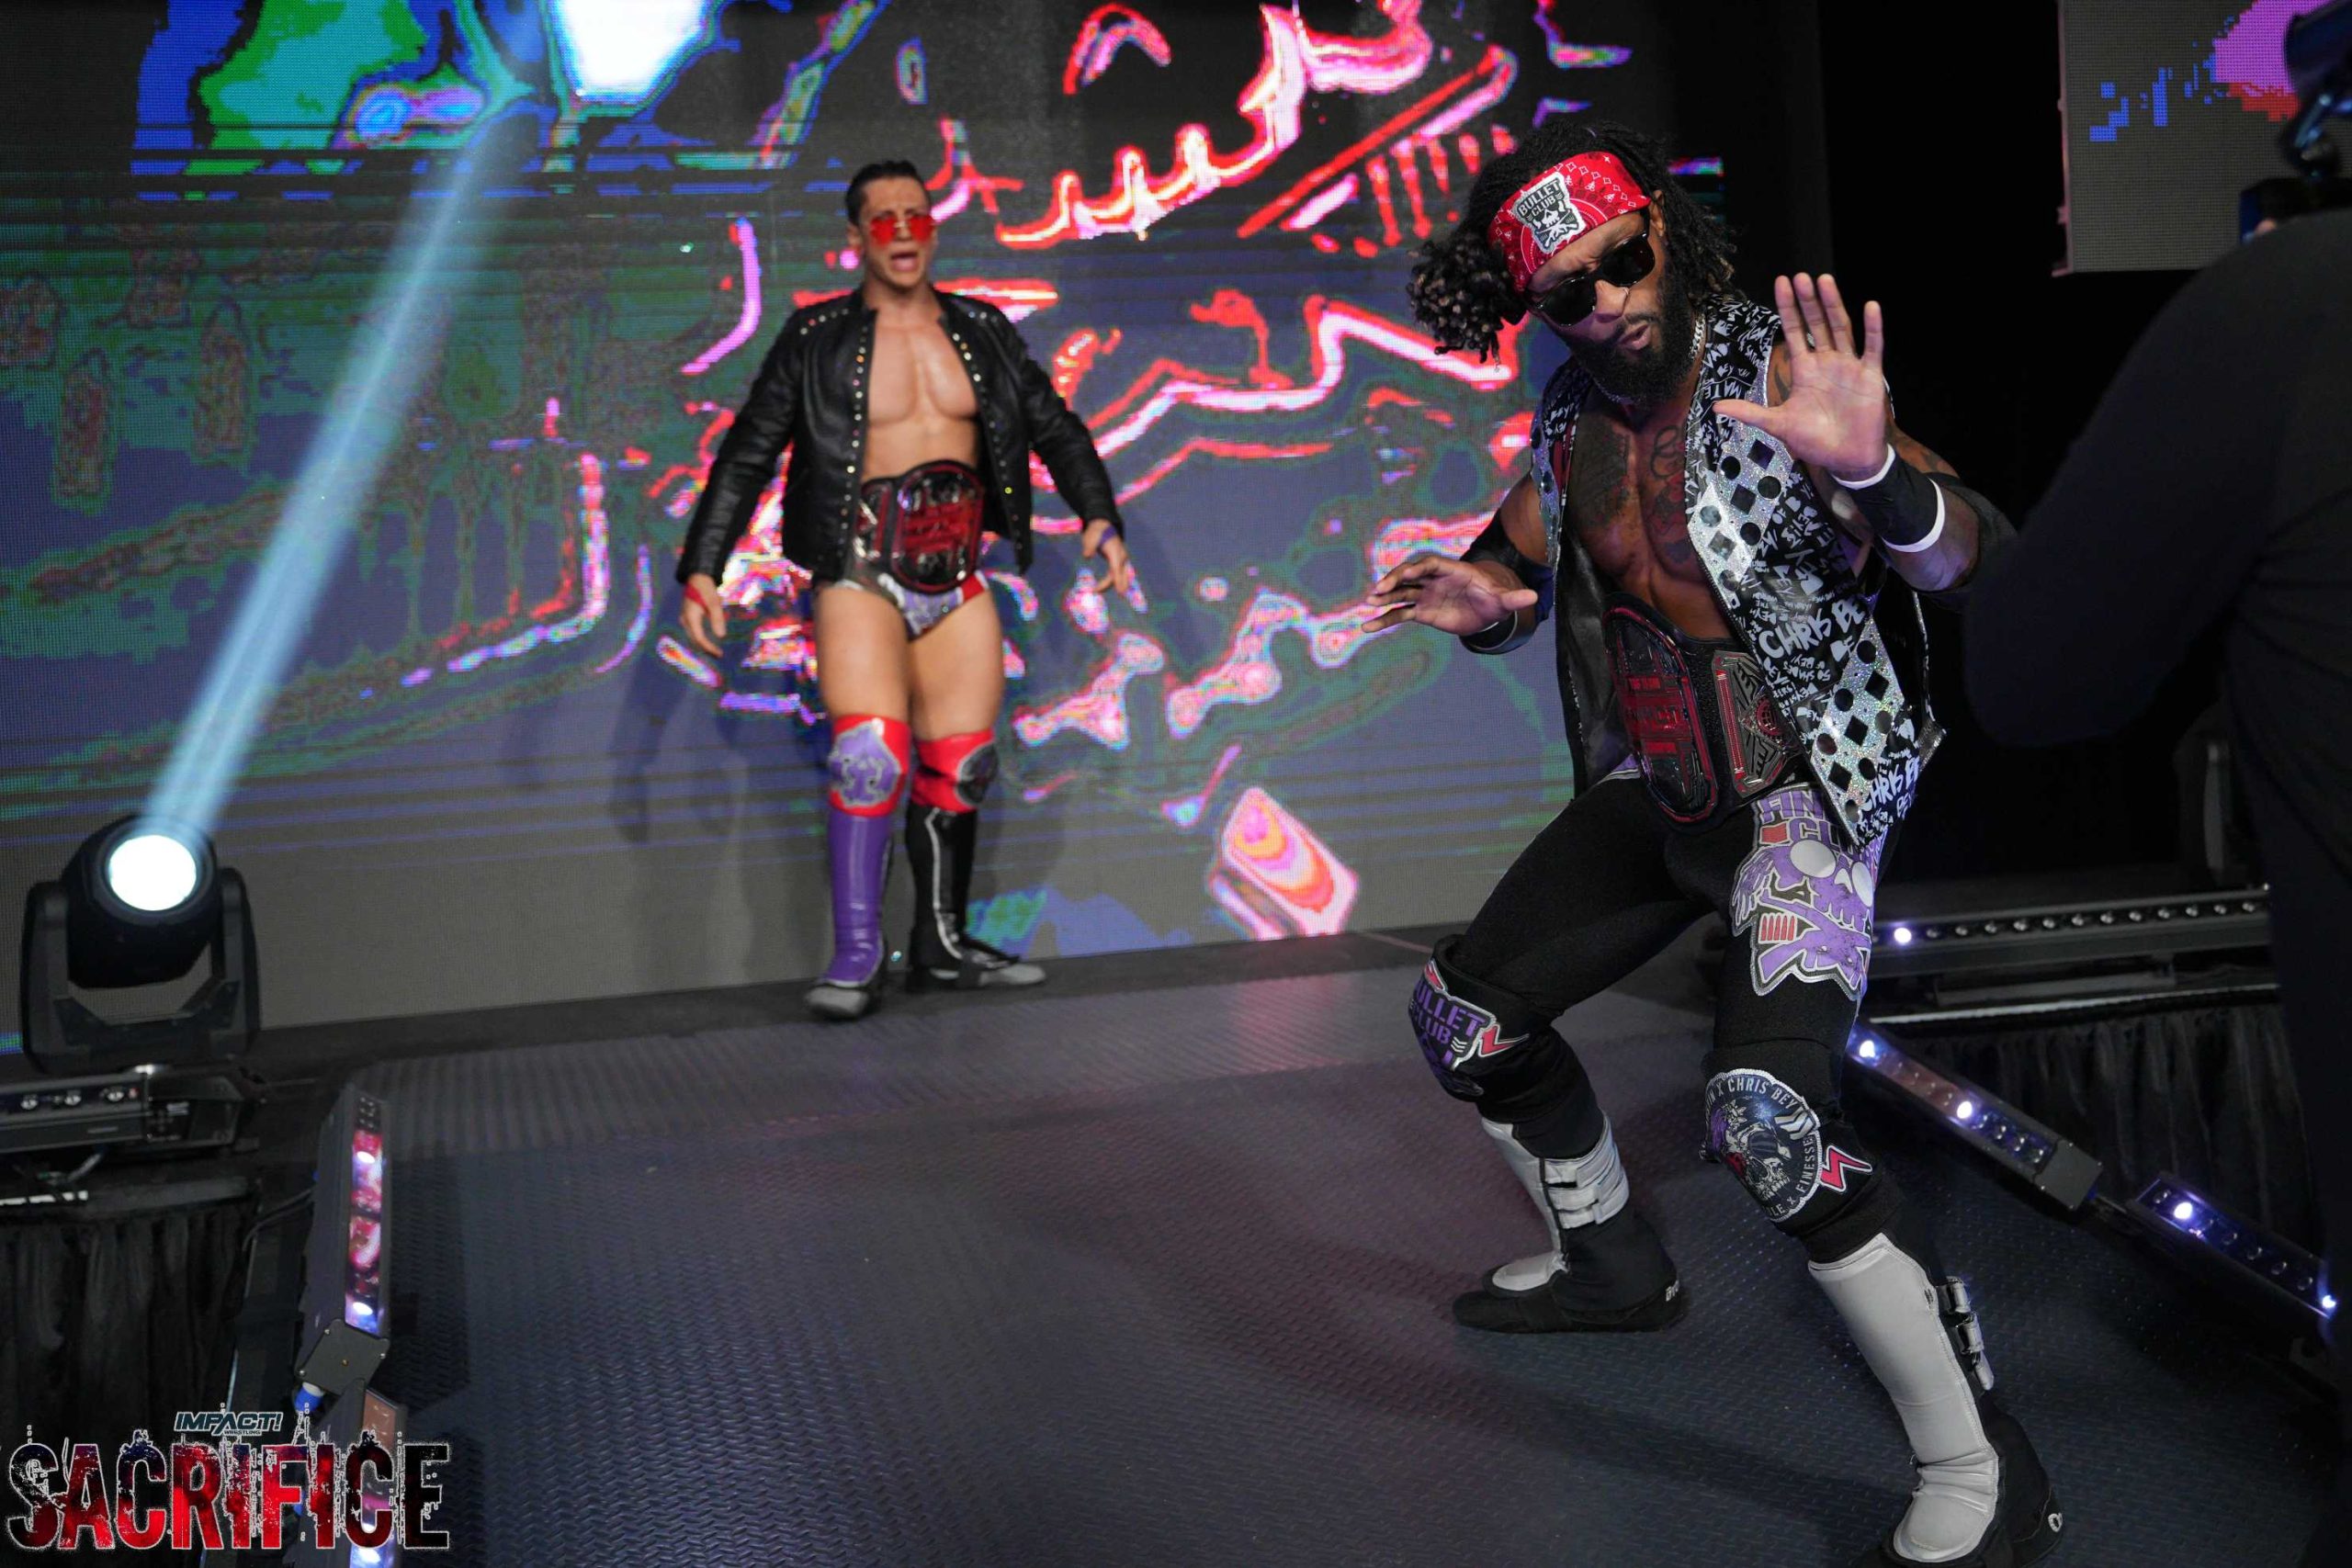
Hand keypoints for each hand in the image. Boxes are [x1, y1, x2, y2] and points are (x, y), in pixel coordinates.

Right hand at [681, 573, 726, 656]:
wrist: (697, 577)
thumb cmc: (706, 589)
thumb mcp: (714, 603)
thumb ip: (717, 619)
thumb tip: (721, 636)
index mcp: (690, 618)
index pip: (699, 638)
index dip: (709, 648)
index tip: (719, 653)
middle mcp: (685, 620)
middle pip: (694, 640)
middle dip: (706, 649)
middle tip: (719, 655)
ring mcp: (685, 619)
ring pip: (693, 637)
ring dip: (703, 645)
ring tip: (715, 650)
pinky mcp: (687, 617)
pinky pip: (694, 632)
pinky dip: (701, 638)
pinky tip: (710, 641)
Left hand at [1081, 519, 1133, 597]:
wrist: (1104, 526)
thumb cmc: (1097, 532)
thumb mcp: (1091, 537)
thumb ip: (1089, 546)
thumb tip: (1087, 555)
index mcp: (1115, 552)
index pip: (1117, 568)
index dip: (1118, 581)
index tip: (1120, 592)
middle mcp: (1121, 557)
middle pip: (1120, 575)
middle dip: (1115, 586)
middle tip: (1101, 592)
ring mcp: (1121, 560)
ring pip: (1120, 576)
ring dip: (1110, 585)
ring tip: (1094, 590)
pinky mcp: (1118, 562)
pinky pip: (1117, 574)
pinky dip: (1112, 582)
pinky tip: (1101, 588)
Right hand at [1364, 554, 1537, 634]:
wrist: (1487, 609)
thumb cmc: (1494, 598)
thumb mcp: (1504, 599)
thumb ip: (1514, 597)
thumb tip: (1533, 597)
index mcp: (1452, 570)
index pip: (1430, 564)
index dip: (1416, 569)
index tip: (1404, 575)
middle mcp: (1434, 579)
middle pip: (1410, 576)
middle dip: (1394, 581)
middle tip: (1378, 590)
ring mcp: (1425, 594)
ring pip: (1401, 593)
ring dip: (1385, 598)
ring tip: (1369, 604)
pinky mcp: (1421, 610)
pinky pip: (1400, 614)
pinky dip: (1384, 620)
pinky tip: (1367, 628)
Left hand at [1712, 273, 1888, 479]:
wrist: (1846, 460)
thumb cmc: (1815, 442)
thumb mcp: (1779, 424)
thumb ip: (1751, 412)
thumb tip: (1716, 407)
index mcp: (1805, 370)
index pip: (1794, 332)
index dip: (1788, 308)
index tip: (1781, 283)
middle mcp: (1827, 363)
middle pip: (1816, 324)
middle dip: (1808, 301)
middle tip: (1800, 276)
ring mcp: (1849, 367)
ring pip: (1841, 329)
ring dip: (1834, 305)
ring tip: (1825, 281)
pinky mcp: (1870, 376)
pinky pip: (1873, 348)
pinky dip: (1873, 328)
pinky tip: (1871, 307)